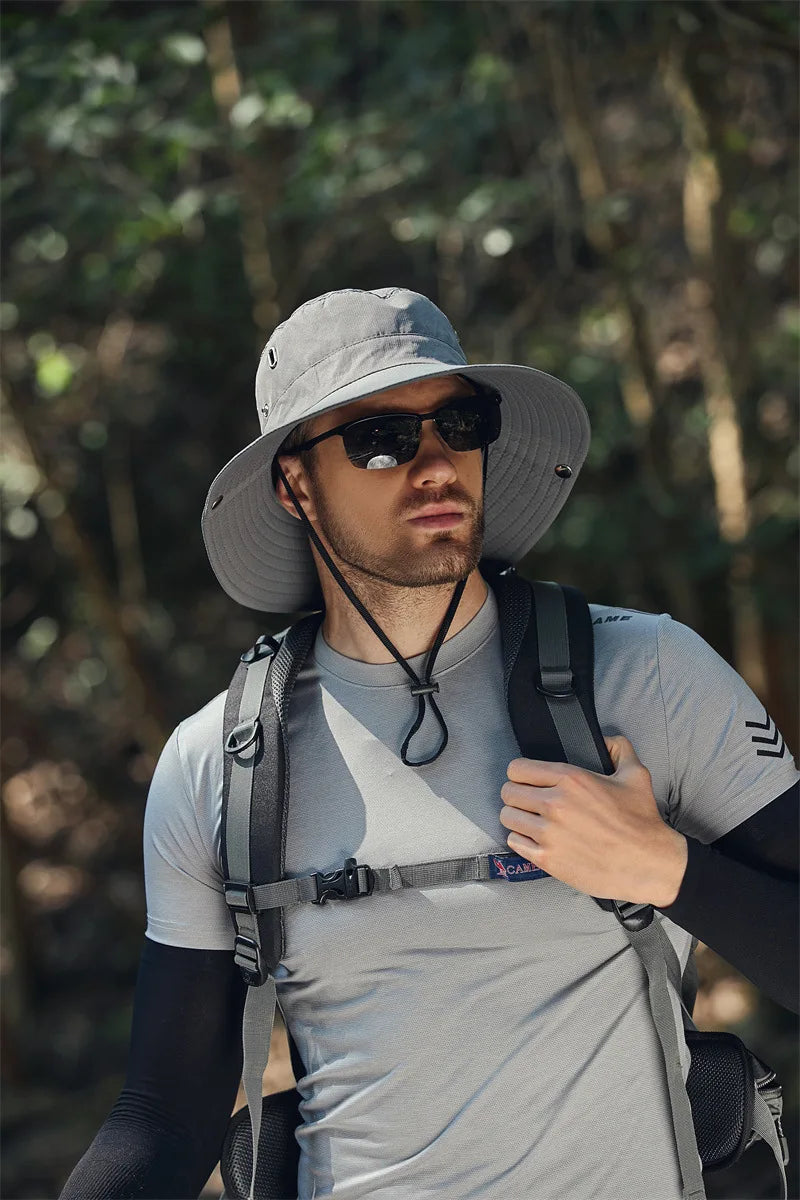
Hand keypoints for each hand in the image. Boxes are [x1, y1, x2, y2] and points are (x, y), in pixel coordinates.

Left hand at [499, 735, 687, 906]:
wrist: (648, 864)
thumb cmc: (641, 821)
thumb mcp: (636, 774)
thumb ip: (619, 748)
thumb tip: (606, 739)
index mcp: (570, 779)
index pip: (518, 768)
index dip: (520, 773)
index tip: (528, 780)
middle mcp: (555, 803)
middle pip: (508, 792)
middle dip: (517, 794)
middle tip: (529, 801)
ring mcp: (549, 832)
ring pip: (507, 817)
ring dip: (517, 817)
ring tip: (531, 820)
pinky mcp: (547, 858)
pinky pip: (514, 842)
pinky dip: (522, 840)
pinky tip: (536, 839)